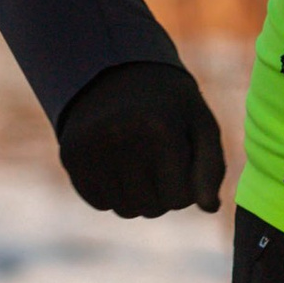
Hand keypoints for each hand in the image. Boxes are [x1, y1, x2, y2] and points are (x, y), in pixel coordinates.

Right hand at [57, 59, 226, 216]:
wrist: (117, 72)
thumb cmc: (169, 105)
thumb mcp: (201, 124)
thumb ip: (212, 167)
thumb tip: (210, 209)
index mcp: (161, 129)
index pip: (181, 199)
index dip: (187, 186)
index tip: (183, 162)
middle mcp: (122, 138)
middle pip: (153, 208)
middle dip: (163, 193)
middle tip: (161, 160)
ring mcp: (92, 148)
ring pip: (126, 210)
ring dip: (139, 196)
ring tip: (141, 162)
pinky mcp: (71, 156)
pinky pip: (100, 203)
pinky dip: (113, 192)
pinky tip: (118, 164)